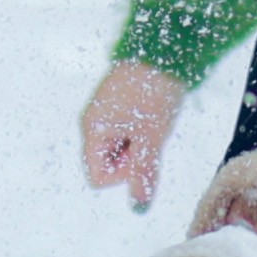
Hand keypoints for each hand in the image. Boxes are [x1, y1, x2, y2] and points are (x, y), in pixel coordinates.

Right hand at [80, 61, 183, 208]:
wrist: (163, 50)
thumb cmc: (155, 92)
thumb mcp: (152, 138)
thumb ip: (143, 173)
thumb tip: (139, 206)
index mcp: (93, 130)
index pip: (98, 177)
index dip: (122, 175)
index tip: (141, 153)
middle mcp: (92, 121)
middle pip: (107, 162)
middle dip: (130, 157)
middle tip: (150, 134)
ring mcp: (104, 111)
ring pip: (119, 147)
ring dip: (137, 143)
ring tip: (153, 120)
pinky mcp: (117, 102)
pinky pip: (125, 130)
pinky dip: (139, 130)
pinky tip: (153, 112)